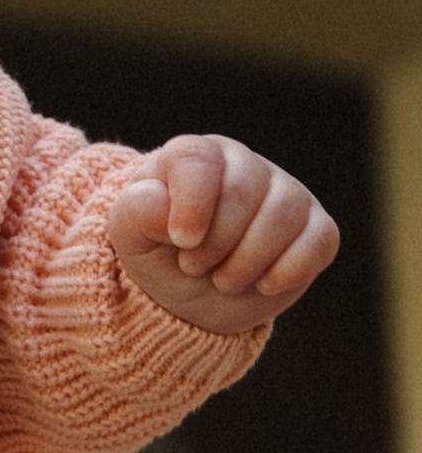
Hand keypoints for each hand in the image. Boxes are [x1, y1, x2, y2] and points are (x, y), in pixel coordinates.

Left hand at [108, 135, 336, 334]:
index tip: (181, 242)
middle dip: (215, 242)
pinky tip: (264, 284)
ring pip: (284, 213)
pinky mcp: (315, 227)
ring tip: (223, 280)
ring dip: (247, 261)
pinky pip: (320, 239)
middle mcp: (245, 165)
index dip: (191, 204)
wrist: (193, 295)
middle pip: (243, 189)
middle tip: (194, 267)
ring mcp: (286, 193)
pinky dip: (290, 269)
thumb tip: (159, 202)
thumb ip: (137, 213)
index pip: (196, 160)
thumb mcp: (132, 238)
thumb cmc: (161, 255)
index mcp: (196, 157)